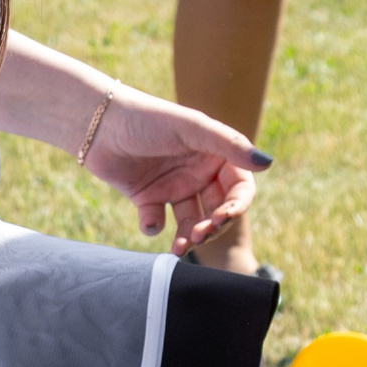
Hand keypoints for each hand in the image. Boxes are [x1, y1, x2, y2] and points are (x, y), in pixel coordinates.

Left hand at [81, 86, 268, 255]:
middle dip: (212, 227)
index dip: (237, 206)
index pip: (239, 188)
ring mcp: (172, 187)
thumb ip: (229, 145)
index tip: (223, 217)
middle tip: (198, 235)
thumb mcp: (191, 128)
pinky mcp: (146, 198)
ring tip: (178, 247)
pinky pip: (157, 221)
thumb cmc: (147, 119)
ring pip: (190, 222)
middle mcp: (197, 173)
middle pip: (218, 210)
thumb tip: (268, 163)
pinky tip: (148, 218)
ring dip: (188, 237)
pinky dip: (153, 226)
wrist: (97, 123)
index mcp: (213, 155)